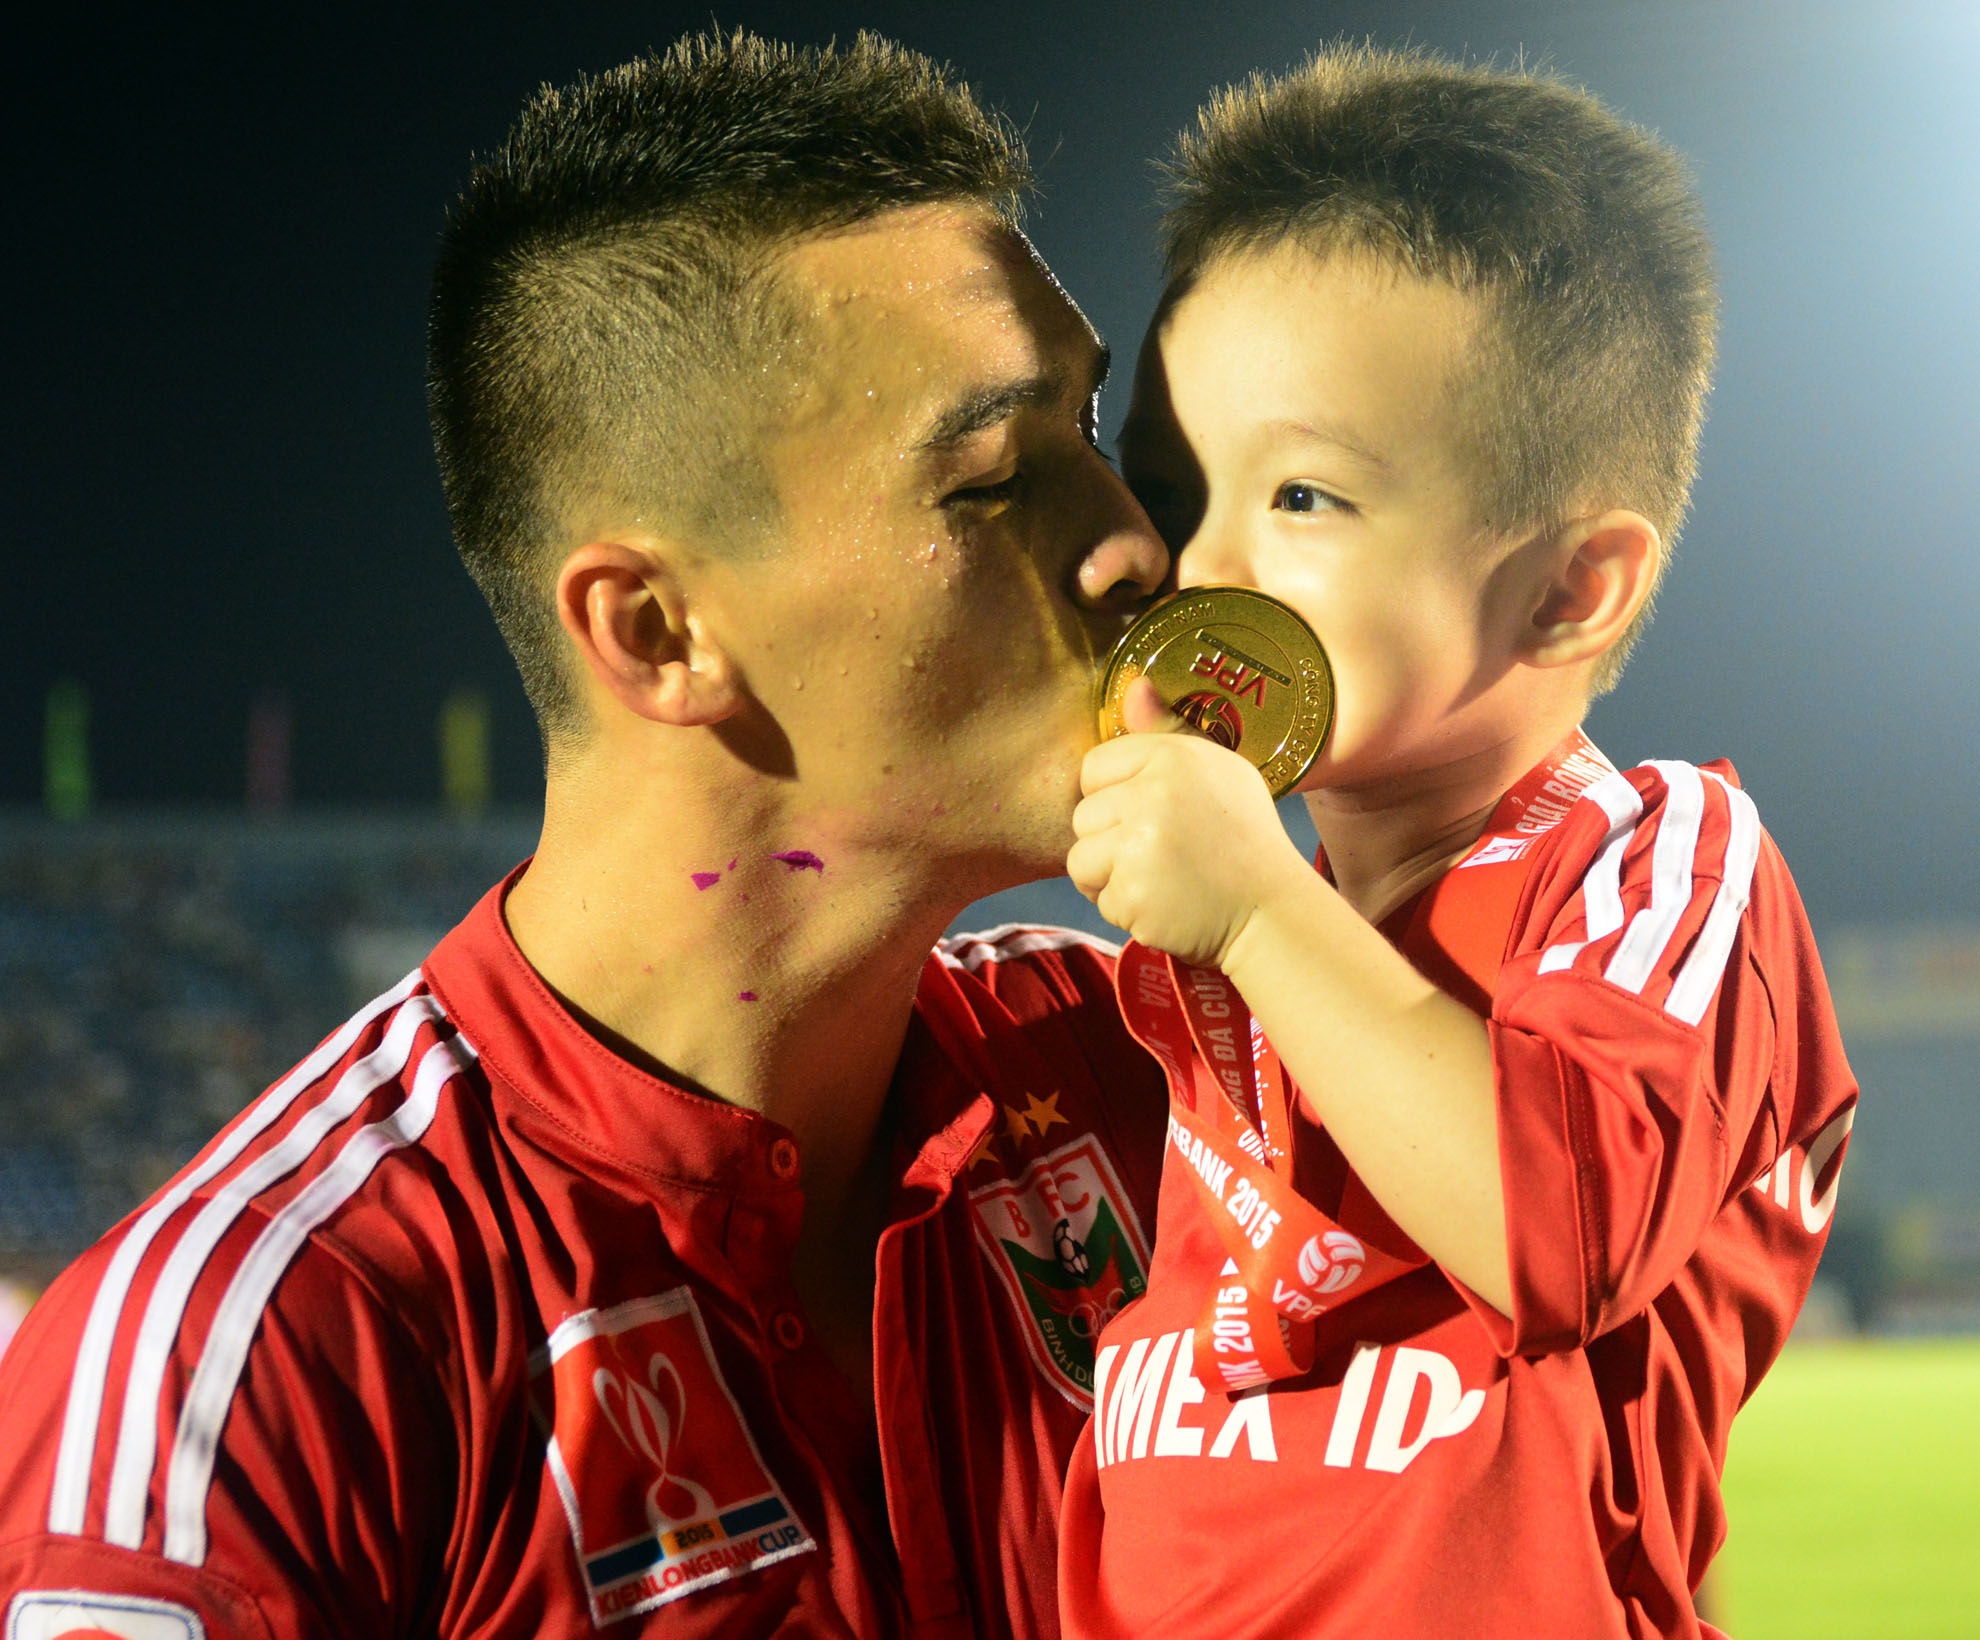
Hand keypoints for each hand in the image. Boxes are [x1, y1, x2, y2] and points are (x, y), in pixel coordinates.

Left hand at [1068, 678, 1313, 967]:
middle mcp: (1153, 794)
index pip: (1094, 767)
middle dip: (1111, 840)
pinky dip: (1126, 909)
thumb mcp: (1217, 771)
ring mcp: (1140, 846)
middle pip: (1083, 816)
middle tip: (1162, 853)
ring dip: (1111, 877)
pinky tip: (1165, 903)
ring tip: (1159, 879)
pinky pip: (1100, 899)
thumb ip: (1167, 730)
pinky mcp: (1132, 893)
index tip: (1146, 815)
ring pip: (1081, 860)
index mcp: (1174, 757)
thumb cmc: (1243, 840)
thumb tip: (1133, 684)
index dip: (1112, 795)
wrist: (1272, 912)